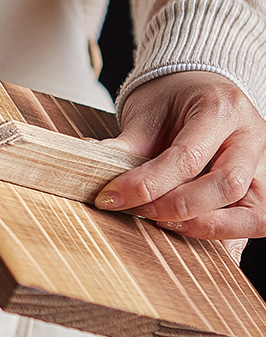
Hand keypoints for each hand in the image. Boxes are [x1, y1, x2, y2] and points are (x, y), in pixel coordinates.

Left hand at [94, 71, 265, 249]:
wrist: (198, 88)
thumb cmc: (171, 102)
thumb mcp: (145, 114)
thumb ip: (124, 146)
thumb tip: (88, 170)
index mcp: (221, 110)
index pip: (186, 158)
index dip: (144, 186)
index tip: (109, 198)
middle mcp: (251, 138)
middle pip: (226, 186)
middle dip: (176, 208)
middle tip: (139, 212)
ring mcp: (261, 166)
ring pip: (253, 212)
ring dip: (207, 228)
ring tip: (166, 226)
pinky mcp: (259, 187)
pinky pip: (255, 223)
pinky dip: (227, 240)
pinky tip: (195, 248)